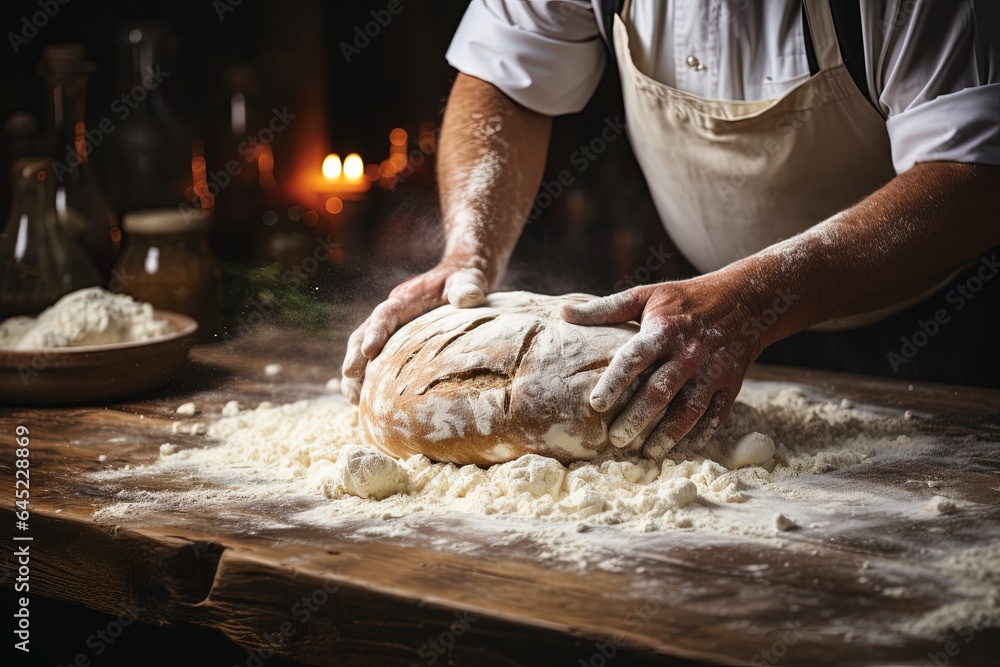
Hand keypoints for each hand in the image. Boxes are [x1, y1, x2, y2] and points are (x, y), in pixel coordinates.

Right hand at [341, 259, 490, 403]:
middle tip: (349, 377)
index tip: (369, 352)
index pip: (385, 314)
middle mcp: (392, 314)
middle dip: (355, 356)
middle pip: (364, 334)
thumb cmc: (463, 280)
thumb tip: (471, 297)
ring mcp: (392, 329)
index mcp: (405, 299)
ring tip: (354, 399)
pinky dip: (368, 379)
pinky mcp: (395, 342)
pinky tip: (366, 402)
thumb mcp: (468, 280)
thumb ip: (467, 287)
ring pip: (363, 349)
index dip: (375, 332)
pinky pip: (376, 360)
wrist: (459, 278)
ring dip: (356, 373)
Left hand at [561, 277, 760, 457]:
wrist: (747, 301)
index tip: (595, 404)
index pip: (635, 358)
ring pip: (689, 409)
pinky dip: (699, 434)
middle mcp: (690, 352)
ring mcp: (714, 371)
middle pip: (660, 391)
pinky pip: (716, 415)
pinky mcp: (732, 385)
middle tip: (616, 440)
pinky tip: (681, 448)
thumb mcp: (646, 296)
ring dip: (668, 434)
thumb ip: (605, 308)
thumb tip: (562, 312)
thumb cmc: (684, 301)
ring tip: (647, 452)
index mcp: (665, 329)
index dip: (614, 382)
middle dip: (637, 418)